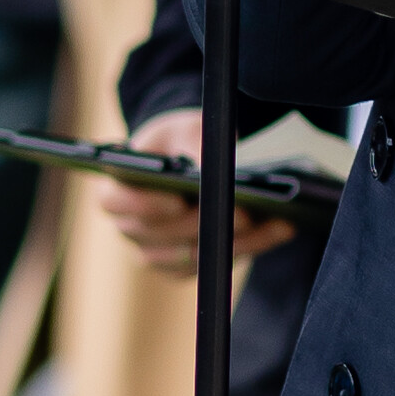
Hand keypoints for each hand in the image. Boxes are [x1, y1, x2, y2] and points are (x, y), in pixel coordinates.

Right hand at [98, 108, 297, 276]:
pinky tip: (280, 229)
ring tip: (272, 221)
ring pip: (192, 257)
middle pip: (160, 235)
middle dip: (205, 224)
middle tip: (243, 211)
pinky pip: (216, 266)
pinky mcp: (185, 267)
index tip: (175, 200)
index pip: (114, 202)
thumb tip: (215, 166)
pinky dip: (251, 247)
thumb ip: (195, 143)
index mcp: (118, 189)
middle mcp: (132, 227)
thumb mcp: (186, 128)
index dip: (142, 205)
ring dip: (234, 241)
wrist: (188, 157)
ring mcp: (157, 252)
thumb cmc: (178, 140)